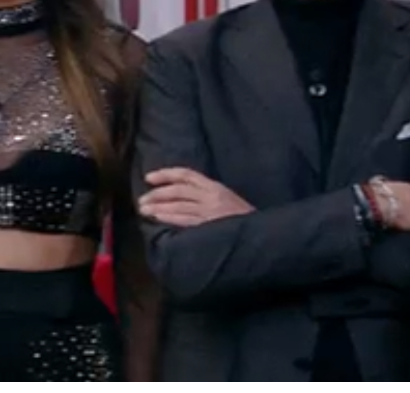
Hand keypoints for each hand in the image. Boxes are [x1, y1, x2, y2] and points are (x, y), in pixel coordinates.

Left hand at [138, 167, 254, 226]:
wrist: (266, 235)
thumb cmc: (244, 220)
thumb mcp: (227, 201)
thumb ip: (206, 196)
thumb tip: (180, 197)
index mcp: (216, 187)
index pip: (187, 174)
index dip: (166, 174)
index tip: (149, 178)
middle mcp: (212, 196)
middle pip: (178, 190)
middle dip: (157, 193)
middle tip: (142, 200)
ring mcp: (211, 211)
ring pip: (178, 205)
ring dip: (158, 207)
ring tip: (143, 209)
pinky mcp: (210, 226)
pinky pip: (186, 220)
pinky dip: (169, 218)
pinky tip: (157, 218)